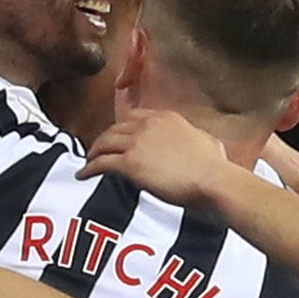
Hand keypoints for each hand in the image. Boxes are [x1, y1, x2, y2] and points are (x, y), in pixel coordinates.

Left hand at [78, 109, 230, 207]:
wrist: (213, 181)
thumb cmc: (215, 167)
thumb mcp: (208, 141)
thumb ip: (195, 138)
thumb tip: (200, 143)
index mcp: (167, 117)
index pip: (135, 116)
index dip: (124, 126)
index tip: (119, 133)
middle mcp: (148, 125)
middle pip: (115, 127)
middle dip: (105, 138)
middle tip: (100, 148)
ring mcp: (137, 143)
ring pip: (104, 142)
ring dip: (94, 151)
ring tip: (89, 160)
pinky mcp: (129, 163)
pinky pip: (101, 163)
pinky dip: (89, 169)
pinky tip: (83, 175)